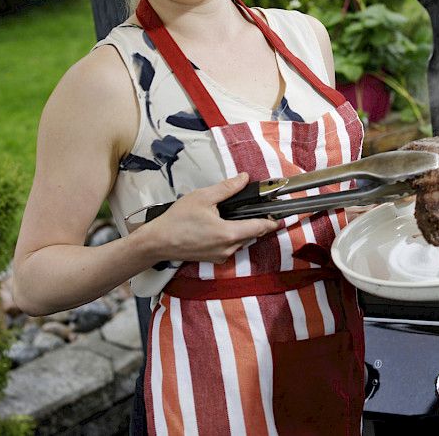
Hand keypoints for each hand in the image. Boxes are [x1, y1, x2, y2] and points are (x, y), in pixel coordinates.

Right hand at [138, 173, 280, 263]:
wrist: (157, 242)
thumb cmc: (177, 220)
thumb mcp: (203, 197)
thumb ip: (227, 188)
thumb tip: (244, 179)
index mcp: (229, 233)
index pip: (260, 227)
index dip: (272, 220)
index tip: (280, 214)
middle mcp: (228, 248)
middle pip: (252, 234)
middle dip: (255, 221)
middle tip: (253, 206)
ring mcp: (221, 256)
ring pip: (241, 240)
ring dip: (241, 228)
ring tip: (230, 213)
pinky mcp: (213, 258)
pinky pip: (230, 245)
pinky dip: (230, 235)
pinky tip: (219, 224)